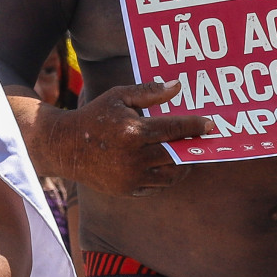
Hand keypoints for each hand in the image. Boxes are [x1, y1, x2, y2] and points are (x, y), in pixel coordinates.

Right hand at [51, 81, 215, 196]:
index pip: (174, 130)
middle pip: (177, 155)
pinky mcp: (127, 190)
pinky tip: (171, 166)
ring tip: (190, 155)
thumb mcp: (119, 97)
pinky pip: (156, 187)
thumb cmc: (95, 116)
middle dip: (194, 148)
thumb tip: (177, 86)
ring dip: (184, 166)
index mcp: (133, 132)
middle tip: (205, 142)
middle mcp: (134, 157)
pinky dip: (167, 177)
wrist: (65, 146)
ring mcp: (130, 177)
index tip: (211, 125)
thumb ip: (149, 92)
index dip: (195, 127)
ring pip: (171, 175)